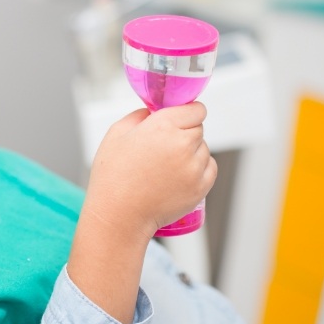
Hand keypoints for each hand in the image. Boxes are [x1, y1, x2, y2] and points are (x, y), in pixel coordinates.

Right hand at [83, 102, 215, 239]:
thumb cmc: (113, 175)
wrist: (119, 214)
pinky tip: (177, 175)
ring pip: (204, 149)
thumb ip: (139, 115)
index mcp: (162, 126)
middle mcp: (182, 144)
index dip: (186, 112)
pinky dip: (198, 169)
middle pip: (198, 128)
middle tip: (163, 146)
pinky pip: (209, 168)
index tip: (178, 118)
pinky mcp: (201, 187)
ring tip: (166, 165)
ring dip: (191, 151)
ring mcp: (194, 167)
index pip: (195, 109)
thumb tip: (153, 111)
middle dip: (184, 132)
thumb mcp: (116, 133)